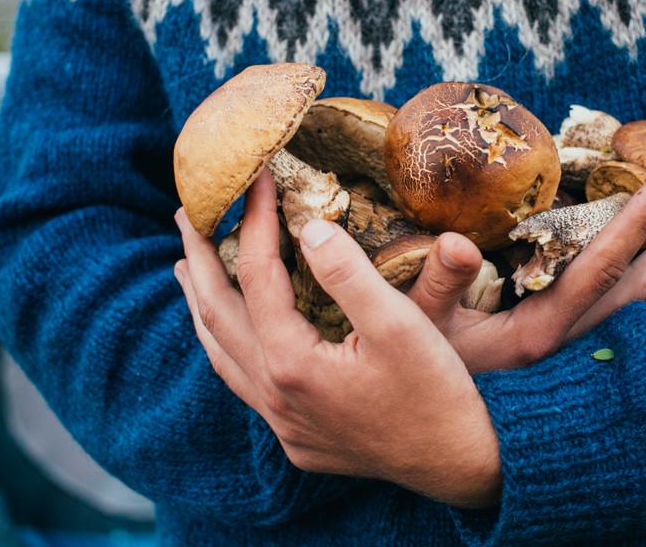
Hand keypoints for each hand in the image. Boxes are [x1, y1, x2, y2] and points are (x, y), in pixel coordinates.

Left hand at [174, 172, 501, 507]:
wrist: (459, 466)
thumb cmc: (437, 392)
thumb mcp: (401, 324)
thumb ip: (348, 272)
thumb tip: (306, 225)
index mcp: (292, 363)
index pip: (257, 275)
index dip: (254, 220)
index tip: (257, 179)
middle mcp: (274, 395)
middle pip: (217, 313)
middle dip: (200, 258)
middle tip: (186, 213)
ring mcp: (281, 422)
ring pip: (221, 353)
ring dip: (202, 304)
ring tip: (187, 266)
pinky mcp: (296, 437)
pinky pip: (243, 381)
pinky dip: (227, 343)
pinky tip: (233, 332)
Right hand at [407, 177, 645, 373]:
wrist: (430, 440)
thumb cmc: (413, 375)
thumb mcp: (413, 327)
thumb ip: (437, 283)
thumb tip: (458, 241)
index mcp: (537, 334)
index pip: (598, 268)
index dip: (632, 224)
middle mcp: (565, 349)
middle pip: (637, 293)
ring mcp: (569, 360)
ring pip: (636, 313)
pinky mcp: (564, 366)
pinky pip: (620, 325)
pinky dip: (645, 297)